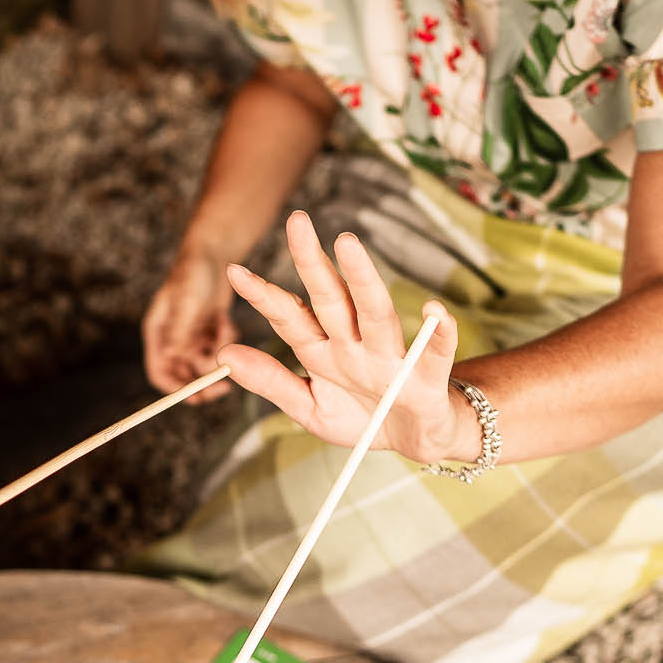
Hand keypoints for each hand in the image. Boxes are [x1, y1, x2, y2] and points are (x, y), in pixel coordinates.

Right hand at [143, 249, 238, 397]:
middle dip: (203, 380)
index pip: (160, 372)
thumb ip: (180, 329)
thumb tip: (172, 356)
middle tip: (225, 386)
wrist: (213, 252)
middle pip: (184, 374)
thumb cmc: (193, 271)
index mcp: (158, 333)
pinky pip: (220, 349)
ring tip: (224, 327)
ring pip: (204, 363)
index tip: (195, 398)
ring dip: (218, 354)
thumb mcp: (187, 300)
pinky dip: (226, 340)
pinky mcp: (208, 332)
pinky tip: (225, 319)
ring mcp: (191, 337)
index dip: (175, 389)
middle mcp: (172, 339)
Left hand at [221, 213, 468, 463]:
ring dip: (363, 279)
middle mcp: (355, 346)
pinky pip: (435, 352)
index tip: (234, 271)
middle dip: (312, 263)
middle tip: (296, 222)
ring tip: (347, 244)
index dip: (263, 296)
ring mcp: (391, 357)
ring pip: (375, 313)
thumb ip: (271, 382)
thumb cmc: (362, 417)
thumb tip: (224, 355)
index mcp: (323, 352)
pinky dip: (438, 332)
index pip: (290, 317)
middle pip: (331, 300)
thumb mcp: (309, 407)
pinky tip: (433, 310)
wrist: (414, 440)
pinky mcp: (428, 378)